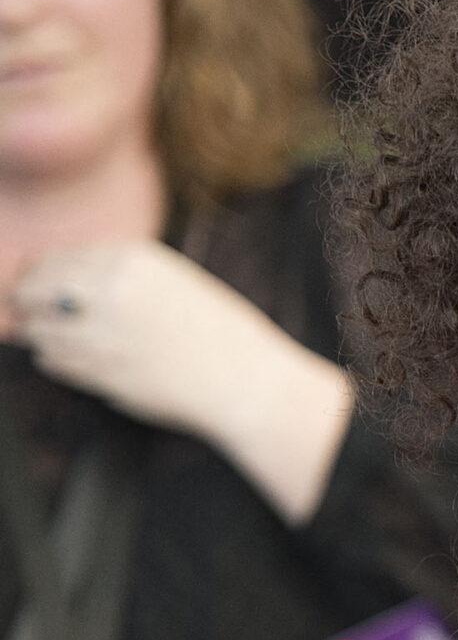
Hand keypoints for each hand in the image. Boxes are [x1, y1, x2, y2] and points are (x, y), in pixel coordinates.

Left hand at [10, 239, 356, 523]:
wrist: (246, 380)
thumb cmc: (219, 333)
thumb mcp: (174, 281)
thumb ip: (119, 274)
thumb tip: (58, 278)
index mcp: (131, 259)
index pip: (55, 260)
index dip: (43, 277)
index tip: (45, 290)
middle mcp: (109, 290)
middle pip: (33, 289)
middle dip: (28, 303)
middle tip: (33, 315)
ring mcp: (100, 332)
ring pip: (37, 329)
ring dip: (42, 336)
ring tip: (65, 342)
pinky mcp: (99, 371)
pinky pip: (52, 361)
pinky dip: (56, 361)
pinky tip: (79, 362)